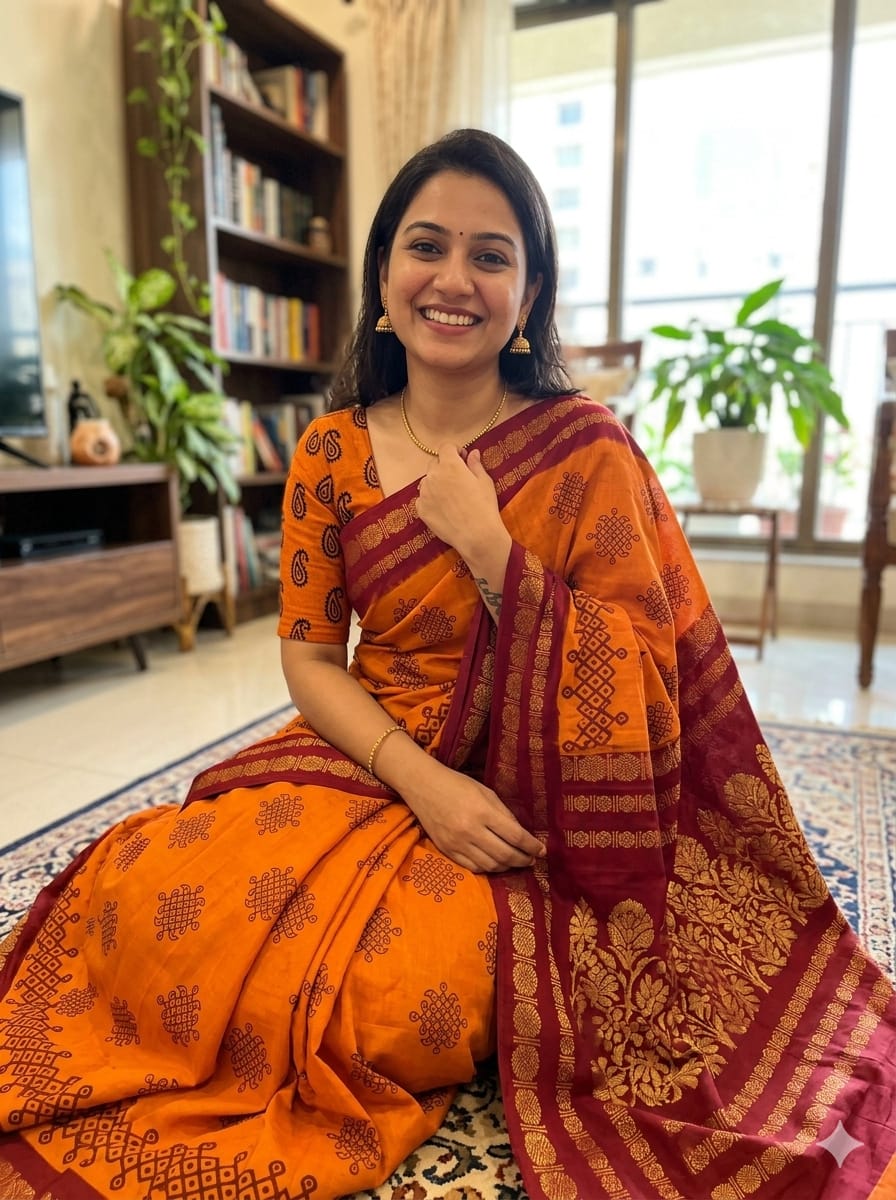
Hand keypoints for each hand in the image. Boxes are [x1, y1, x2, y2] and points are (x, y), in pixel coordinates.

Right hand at [401, 759, 545, 873]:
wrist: (422, 786)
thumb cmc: (457, 784)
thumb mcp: (486, 792)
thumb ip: (504, 814)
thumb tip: (521, 835)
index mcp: (483, 812)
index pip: (515, 836)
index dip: (532, 846)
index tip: (542, 850)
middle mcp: (470, 830)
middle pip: (505, 855)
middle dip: (523, 860)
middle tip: (531, 859)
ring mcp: (457, 843)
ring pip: (490, 865)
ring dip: (507, 866)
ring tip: (516, 861)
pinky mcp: (447, 850)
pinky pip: (473, 867)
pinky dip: (488, 868)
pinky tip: (496, 863)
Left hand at [416, 445, 503, 559]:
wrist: (476, 535)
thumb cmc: (484, 506)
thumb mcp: (485, 482)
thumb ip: (475, 465)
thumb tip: (472, 453)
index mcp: (450, 465)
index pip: (445, 447)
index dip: (454, 451)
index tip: (462, 459)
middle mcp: (433, 476)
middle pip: (434, 464)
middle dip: (445, 467)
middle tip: (458, 479)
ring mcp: (424, 493)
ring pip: (428, 482)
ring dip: (437, 483)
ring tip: (451, 497)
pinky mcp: (420, 509)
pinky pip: (423, 499)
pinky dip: (431, 500)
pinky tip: (444, 509)